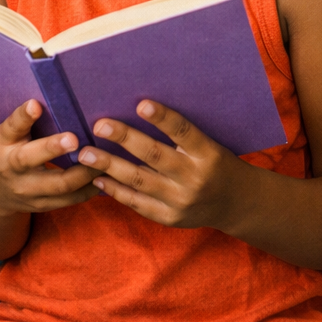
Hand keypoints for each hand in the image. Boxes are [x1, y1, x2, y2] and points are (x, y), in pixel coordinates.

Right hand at [0, 100, 99, 213]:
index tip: (36, 105)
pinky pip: (71, 199)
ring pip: (60, 186)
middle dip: (55, 149)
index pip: (12, 129)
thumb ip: (22, 120)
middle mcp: (14, 172)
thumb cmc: (3, 152)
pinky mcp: (44, 206)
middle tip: (77, 137)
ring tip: (105, 156)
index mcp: (2, 146)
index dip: (24, 117)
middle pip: (34, 161)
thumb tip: (40, 101)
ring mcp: (29, 193)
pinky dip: (90, 188)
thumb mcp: (5, 134)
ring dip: (85, 171)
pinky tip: (105, 175)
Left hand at [80, 100, 249, 229]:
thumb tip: (139, 111)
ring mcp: (181, 201)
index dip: (163, 118)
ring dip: (109, 165)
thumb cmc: (218, 164)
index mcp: (207, 154)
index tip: (141, 104)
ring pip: (139, 180)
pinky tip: (98, 178)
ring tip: (85, 154)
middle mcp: (194, 178)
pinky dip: (116, 191)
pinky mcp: (170, 218)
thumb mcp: (210, 145)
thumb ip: (182, 135)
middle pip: (155, 155)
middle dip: (124, 139)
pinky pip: (138, 203)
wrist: (236, 203)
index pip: (184, 132)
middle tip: (99, 125)